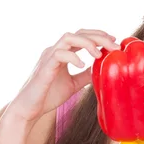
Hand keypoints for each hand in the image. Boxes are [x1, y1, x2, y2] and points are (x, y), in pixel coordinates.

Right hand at [4, 29, 119, 122]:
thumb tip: (102, 69)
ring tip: (99, 54)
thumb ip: (85, 75)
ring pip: (68, 37)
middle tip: (114, 45)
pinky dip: (73, 57)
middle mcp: (54, 50)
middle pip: (78, 33)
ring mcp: (48, 57)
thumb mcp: (73, 84)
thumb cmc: (48, 96)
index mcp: (62, 53)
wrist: (28, 110)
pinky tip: (83, 65)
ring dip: (87, 43)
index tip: (114, 42)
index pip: (82, 36)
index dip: (98, 36)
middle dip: (98, 36)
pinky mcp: (44, 67)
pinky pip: (59, 54)